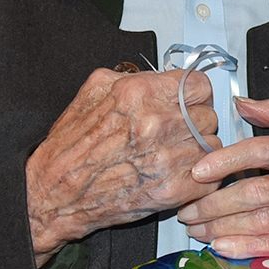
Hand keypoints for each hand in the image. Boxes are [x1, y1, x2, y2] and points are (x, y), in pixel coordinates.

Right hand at [25, 68, 217, 261]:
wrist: (57, 192)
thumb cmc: (71, 146)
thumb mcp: (94, 90)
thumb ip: (134, 77)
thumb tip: (162, 76)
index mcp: (140, 93)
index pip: (200, 85)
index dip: (195, 95)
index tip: (190, 102)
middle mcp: (157, 122)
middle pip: (208, 115)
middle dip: (195, 123)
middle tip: (176, 132)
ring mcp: (167, 157)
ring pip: (212, 146)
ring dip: (197, 151)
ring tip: (172, 155)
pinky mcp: (172, 189)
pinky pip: (209, 177)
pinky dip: (198, 178)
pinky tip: (177, 174)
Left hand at [177, 97, 268, 268]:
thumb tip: (240, 102)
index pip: (264, 148)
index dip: (227, 160)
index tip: (197, 170)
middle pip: (257, 191)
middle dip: (215, 204)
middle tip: (186, 210)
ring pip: (265, 221)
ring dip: (225, 229)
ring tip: (197, 230)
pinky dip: (250, 248)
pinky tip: (225, 248)